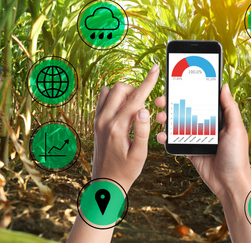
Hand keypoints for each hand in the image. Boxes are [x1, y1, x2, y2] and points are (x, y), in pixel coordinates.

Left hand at [92, 64, 158, 190]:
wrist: (105, 182)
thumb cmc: (125, 171)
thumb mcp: (139, 155)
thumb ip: (142, 131)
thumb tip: (144, 110)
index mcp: (117, 128)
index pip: (135, 99)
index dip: (147, 82)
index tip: (155, 68)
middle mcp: (104, 120)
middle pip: (120, 88)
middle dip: (136, 91)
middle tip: (143, 109)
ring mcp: (97, 120)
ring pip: (109, 90)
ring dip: (124, 94)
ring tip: (133, 110)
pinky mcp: (96, 121)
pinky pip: (103, 98)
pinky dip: (114, 98)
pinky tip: (123, 111)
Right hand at [155, 83, 250, 200]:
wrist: (229, 182)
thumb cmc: (237, 155)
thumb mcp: (236, 128)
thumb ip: (230, 107)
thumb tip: (224, 86)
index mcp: (218, 118)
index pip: (201, 100)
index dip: (189, 92)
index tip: (177, 84)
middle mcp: (206, 125)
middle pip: (186, 110)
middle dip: (172, 104)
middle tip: (161, 100)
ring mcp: (196, 137)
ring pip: (177, 124)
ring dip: (166, 119)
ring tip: (159, 118)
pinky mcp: (189, 150)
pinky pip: (175, 141)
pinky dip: (166, 137)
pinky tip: (161, 136)